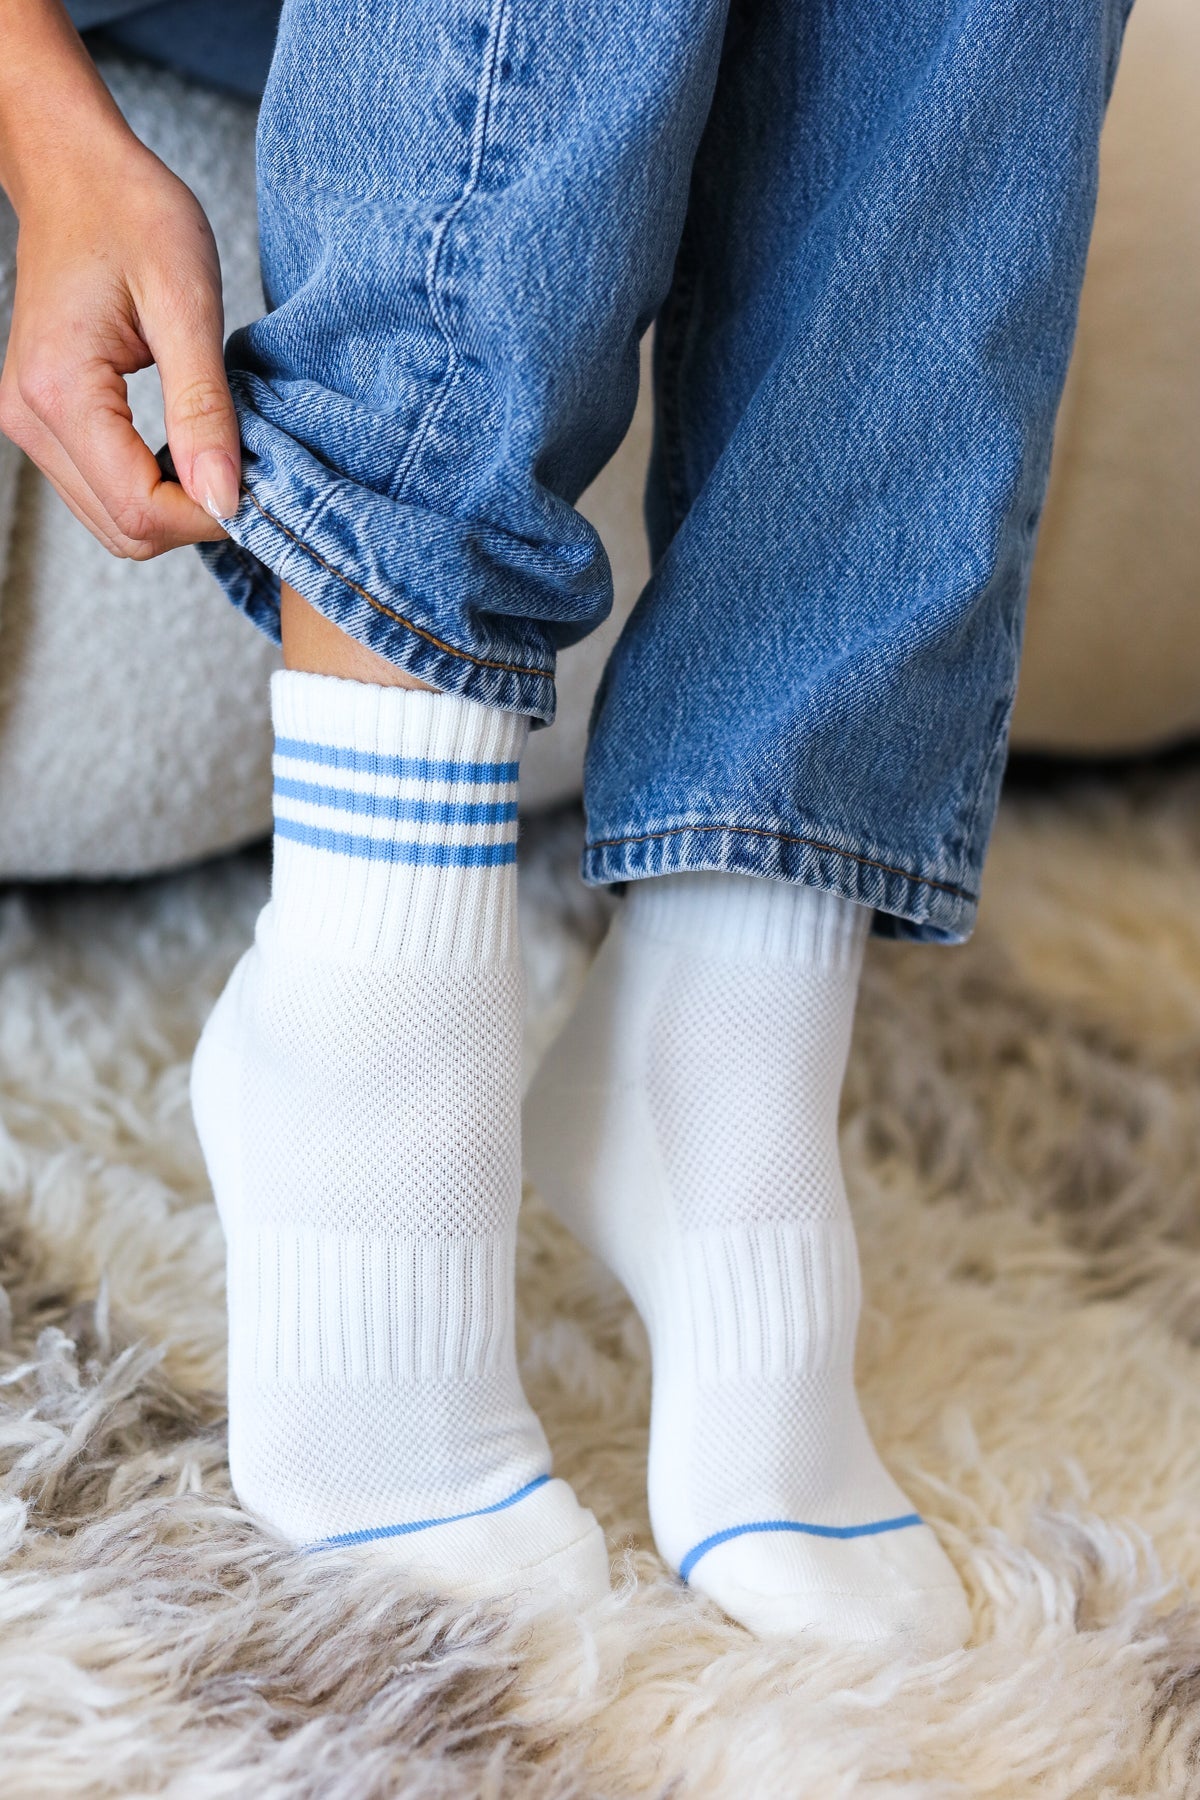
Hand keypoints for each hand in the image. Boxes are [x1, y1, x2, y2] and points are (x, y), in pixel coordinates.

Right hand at [0, 128, 239, 558]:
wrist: (76, 171)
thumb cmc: (130, 212)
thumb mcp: (187, 300)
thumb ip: (203, 406)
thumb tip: (225, 498)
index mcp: (59, 391)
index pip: (140, 509)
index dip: (209, 515)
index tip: (259, 481)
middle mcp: (30, 419)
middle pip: (124, 530)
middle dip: (193, 518)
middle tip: (245, 467)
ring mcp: (30, 424)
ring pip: (114, 521)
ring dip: (175, 508)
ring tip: (217, 452)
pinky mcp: (42, 421)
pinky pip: (103, 491)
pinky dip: (152, 488)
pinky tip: (188, 446)